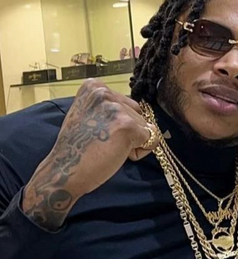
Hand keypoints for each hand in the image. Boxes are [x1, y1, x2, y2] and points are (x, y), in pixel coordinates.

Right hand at [22, 78, 158, 229]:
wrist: (65, 171)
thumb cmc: (78, 148)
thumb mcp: (88, 115)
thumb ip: (109, 109)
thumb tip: (142, 116)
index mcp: (93, 87)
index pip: (126, 104)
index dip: (118, 123)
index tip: (99, 132)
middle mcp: (104, 93)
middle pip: (137, 113)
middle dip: (128, 132)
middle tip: (104, 143)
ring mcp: (115, 109)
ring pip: (145, 126)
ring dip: (133, 142)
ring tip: (109, 148)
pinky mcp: (127, 126)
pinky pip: (150, 139)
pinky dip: (139, 152)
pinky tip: (118, 154)